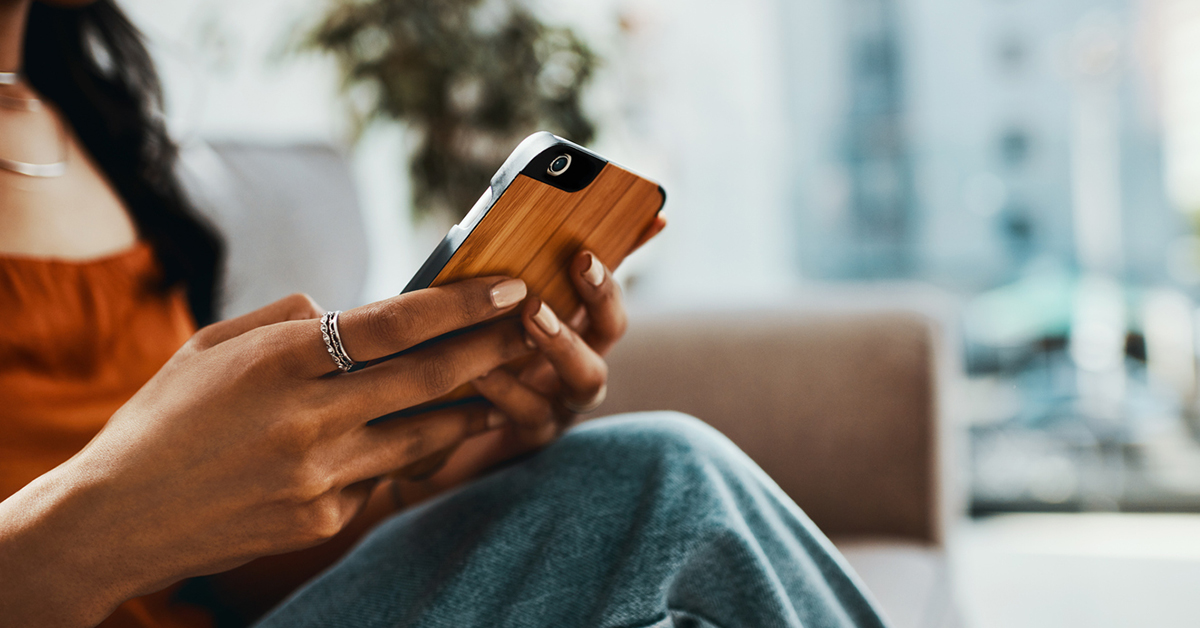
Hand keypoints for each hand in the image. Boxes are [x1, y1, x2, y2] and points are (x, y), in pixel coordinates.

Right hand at [0, 277, 532, 626]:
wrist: (116, 518)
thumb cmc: (164, 419)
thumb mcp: (212, 346)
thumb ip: (287, 321)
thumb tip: (348, 313)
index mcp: (278, 362)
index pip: (393, 324)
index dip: (461, 304)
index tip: (510, 287)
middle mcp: (308, 420)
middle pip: (429, 377)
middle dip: (493, 347)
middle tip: (537, 326)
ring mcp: (321, 477)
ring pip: (425, 433)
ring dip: (473, 404)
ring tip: (507, 381)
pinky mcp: (325, 520)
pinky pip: (386, 477)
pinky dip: (409, 451)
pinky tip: (427, 434)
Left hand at [392, 216, 667, 497]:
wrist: (431, 432)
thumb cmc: (465, 355)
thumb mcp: (486, 308)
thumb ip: (510, 269)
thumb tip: (529, 229)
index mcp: (572, 327)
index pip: (607, 285)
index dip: (624, 258)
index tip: (612, 235)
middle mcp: (578, 364)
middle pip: (610, 329)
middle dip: (601, 294)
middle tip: (581, 261)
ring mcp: (562, 403)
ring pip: (587, 378)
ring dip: (564, 341)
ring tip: (532, 314)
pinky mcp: (531, 437)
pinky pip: (531, 414)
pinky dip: (508, 390)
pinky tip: (480, 370)